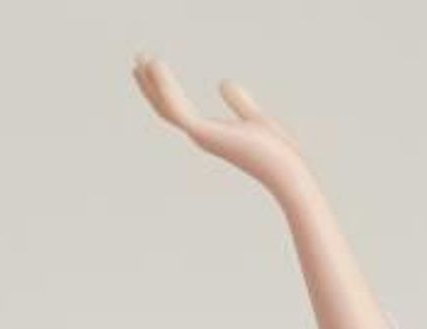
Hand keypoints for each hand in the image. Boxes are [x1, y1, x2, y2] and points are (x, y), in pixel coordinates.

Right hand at [132, 54, 315, 202]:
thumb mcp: (256, 118)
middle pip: (167, 109)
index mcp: (212, 133)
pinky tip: (156, 65)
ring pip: (167, 107)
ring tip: (141, 57)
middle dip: (151, 86)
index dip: (164, 90)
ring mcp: (201, 136)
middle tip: (137, 59)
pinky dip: (165, 86)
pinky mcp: (204, 134)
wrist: (289, 173)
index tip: (153, 66)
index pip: (179, 110)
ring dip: (153, 82)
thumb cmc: (279, 154)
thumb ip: (240, 102)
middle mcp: (202, 137)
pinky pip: (177, 108)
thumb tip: (224, 82)